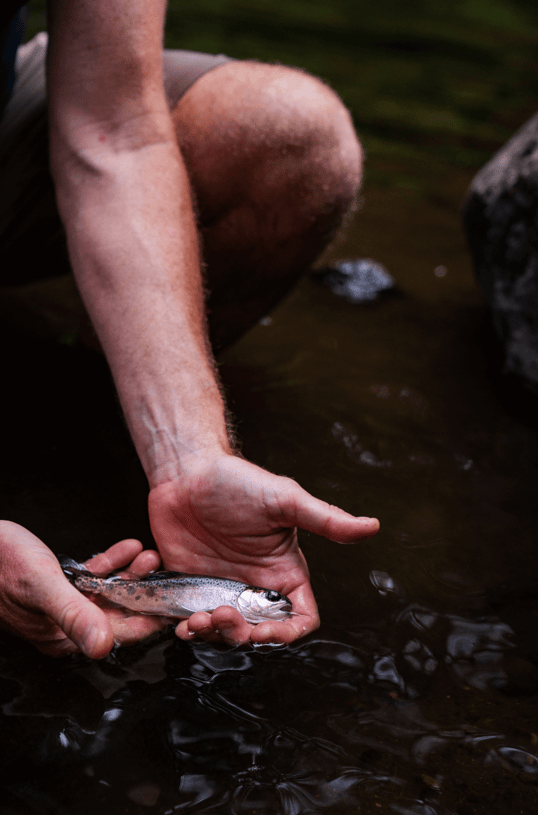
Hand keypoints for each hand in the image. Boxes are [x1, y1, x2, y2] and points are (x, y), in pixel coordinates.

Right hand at [0, 521, 164, 657]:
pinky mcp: (59, 584)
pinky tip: (126, 548)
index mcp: (62, 637)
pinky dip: (111, 563)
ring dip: (131, 575)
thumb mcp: (43, 586)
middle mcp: (65, 625)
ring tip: (149, 555)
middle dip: (145, 593)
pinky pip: (94, 577)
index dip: (148, 622)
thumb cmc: (1, 565)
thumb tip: (103, 646)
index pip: (118, 635)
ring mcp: (64, 604)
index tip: (174, 609)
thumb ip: (74, 615)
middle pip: (118, 613)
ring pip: (109, 593)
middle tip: (166, 574)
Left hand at [148, 453, 378, 646]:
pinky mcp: (191, 589)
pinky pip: (192, 624)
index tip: (264, 631)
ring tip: (197, 620)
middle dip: (243, 636)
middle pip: (260, 633)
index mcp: (283, 571)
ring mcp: (222, 589)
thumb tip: (373, 526)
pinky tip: (182, 624)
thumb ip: (326, 519)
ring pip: (226, 634)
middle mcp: (255, 585)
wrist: (186, 471)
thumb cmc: (238, 480)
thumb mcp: (285, 499)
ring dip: (214, 637)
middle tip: (222, 614)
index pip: (300, 617)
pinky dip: (189, 632)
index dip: (287, 634)